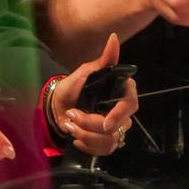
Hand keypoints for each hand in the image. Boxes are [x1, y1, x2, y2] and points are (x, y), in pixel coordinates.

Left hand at [51, 33, 139, 155]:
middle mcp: (122, 110)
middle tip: (72, 117)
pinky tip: (76, 138)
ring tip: (71, 126)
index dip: (120, 114)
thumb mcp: (85, 72)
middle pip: (119, 126)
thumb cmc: (73, 86)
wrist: (58, 106)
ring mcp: (116, 127)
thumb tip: (113, 37)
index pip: (131, 103)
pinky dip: (88, 146)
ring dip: (87, 136)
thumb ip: (103, 60)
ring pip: (111, 141)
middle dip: (92, 125)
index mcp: (121, 90)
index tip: (105, 122)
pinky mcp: (108, 141)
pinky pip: (104, 151)